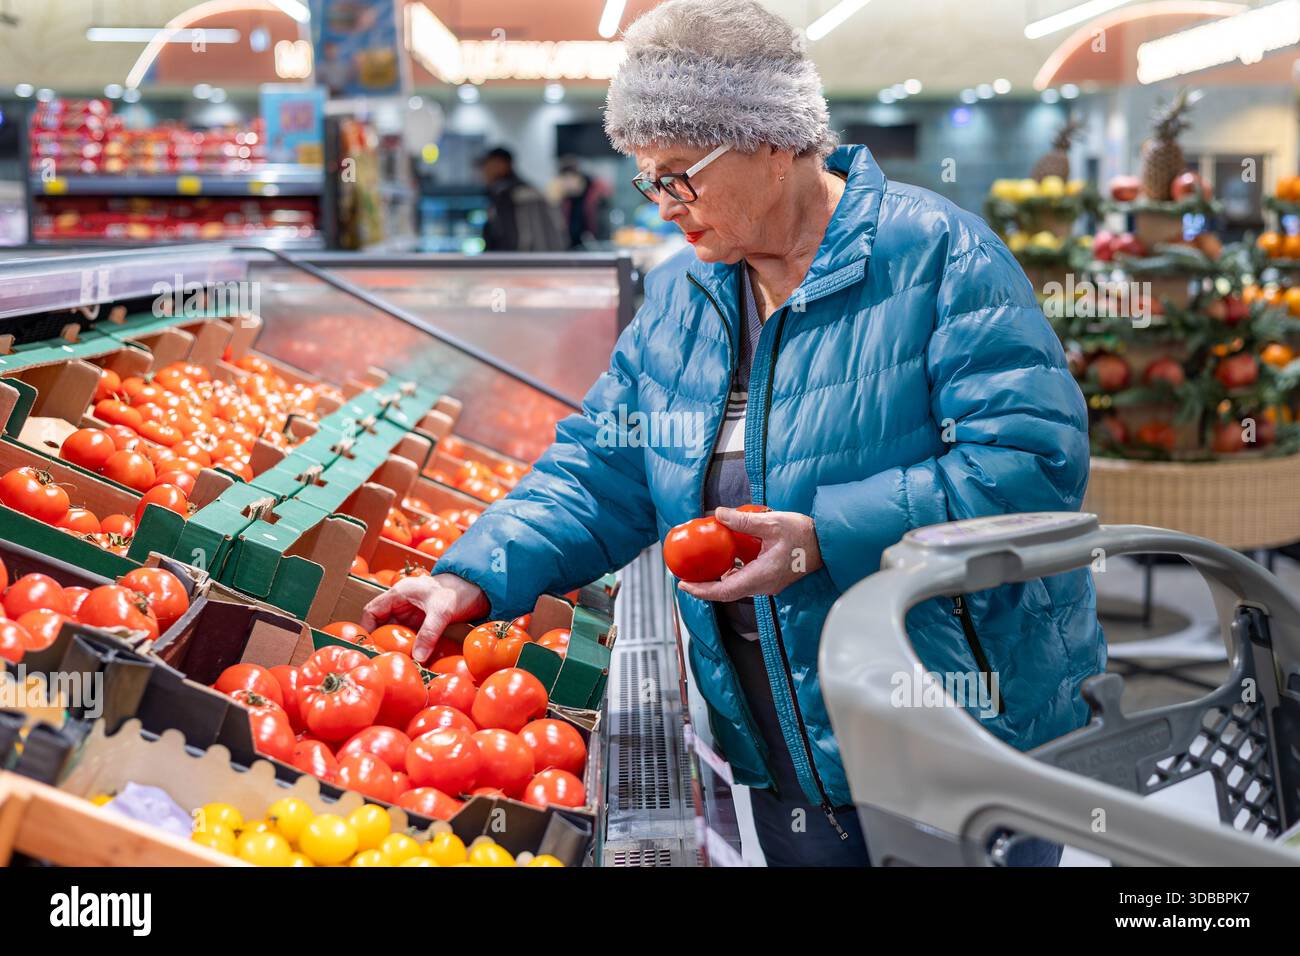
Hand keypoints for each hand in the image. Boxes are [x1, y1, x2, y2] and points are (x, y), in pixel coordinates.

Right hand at [361, 573, 488, 662]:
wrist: (480, 587)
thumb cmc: (458, 591)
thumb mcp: (442, 612)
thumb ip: (429, 633)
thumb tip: (417, 658)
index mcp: (399, 594)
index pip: (372, 610)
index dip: (366, 628)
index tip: (368, 647)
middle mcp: (403, 603)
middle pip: (382, 624)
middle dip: (380, 641)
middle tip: (381, 659)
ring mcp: (413, 613)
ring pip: (396, 631)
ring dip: (395, 645)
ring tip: (394, 662)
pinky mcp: (424, 621)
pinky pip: (410, 636)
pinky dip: (409, 646)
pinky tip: (411, 659)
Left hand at [677, 506, 822, 602]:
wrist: (828, 543)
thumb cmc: (804, 535)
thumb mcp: (773, 523)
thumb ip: (744, 521)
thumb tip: (719, 514)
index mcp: (761, 576)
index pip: (724, 591)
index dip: (701, 590)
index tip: (684, 585)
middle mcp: (763, 585)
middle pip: (727, 592)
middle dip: (704, 587)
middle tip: (686, 577)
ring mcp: (768, 584)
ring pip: (736, 587)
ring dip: (717, 580)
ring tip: (701, 568)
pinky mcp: (771, 578)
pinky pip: (746, 580)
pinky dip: (731, 574)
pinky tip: (726, 560)